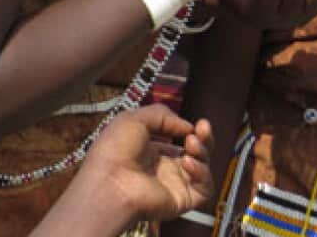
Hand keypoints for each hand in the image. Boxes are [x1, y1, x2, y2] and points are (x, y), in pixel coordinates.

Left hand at [79, 105, 214, 224]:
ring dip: (202, 152)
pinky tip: (188, 163)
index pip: (178, 138)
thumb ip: (162, 116)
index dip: (188, 129)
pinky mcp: (183, 199)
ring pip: (202, 167)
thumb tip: (188, 126)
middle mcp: (163, 165)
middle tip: (204, 128)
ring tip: (191, 143)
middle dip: (204, 139)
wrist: (112, 181)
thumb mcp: (134, 119)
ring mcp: (173, 183)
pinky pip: (204, 188)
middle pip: (195, 152)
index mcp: (149, 147)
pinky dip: (202, 173)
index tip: (198, 122)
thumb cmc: (116, 148)